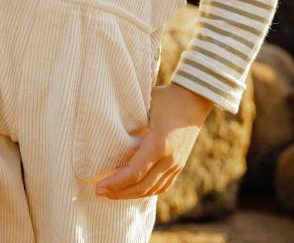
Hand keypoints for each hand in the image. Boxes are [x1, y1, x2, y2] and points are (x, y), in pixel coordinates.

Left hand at [94, 82, 212, 199]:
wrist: (194, 99)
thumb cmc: (165, 98)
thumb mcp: (145, 106)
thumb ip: (130, 122)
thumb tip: (106, 131)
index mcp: (159, 144)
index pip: (134, 172)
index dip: (116, 182)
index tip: (98, 186)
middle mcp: (170, 159)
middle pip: (142, 186)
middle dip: (119, 192)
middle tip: (99, 192)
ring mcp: (177, 164)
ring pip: (153, 189)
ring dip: (131, 195)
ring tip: (113, 193)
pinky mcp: (180, 165)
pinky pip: (163, 186)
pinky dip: (147, 192)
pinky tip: (134, 191)